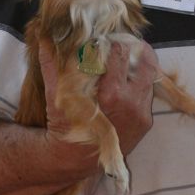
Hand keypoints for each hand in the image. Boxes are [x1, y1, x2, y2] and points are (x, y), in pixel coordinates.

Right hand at [38, 37, 157, 157]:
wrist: (74, 158)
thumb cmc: (65, 124)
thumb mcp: (57, 92)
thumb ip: (52, 62)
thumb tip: (45, 36)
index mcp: (112, 93)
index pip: (121, 54)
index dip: (112, 43)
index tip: (105, 40)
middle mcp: (132, 103)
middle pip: (145, 62)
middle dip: (135, 50)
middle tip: (123, 44)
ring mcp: (142, 113)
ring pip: (150, 78)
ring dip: (139, 67)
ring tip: (125, 61)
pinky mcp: (146, 122)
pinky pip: (148, 96)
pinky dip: (139, 85)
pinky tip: (125, 83)